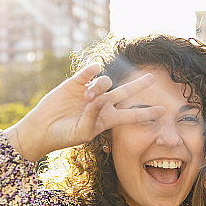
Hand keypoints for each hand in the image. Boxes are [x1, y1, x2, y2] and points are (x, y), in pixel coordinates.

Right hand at [4, 63, 163, 161]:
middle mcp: (102, 104)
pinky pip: (88, 72)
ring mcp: (89, 92)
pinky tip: (93, 69)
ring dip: (100, 87)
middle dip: (138, 85)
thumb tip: (101, 97)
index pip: (132, 116)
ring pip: (105, 82)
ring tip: (87, 97)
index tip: (163, 110)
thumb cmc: (64, 135)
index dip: (147, 113)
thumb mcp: (83, 131)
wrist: (42, 129)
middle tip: (152, 77)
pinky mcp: (75, 83)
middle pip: (125, 92)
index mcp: (108, 119)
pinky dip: (92, 70)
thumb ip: (94, 116)